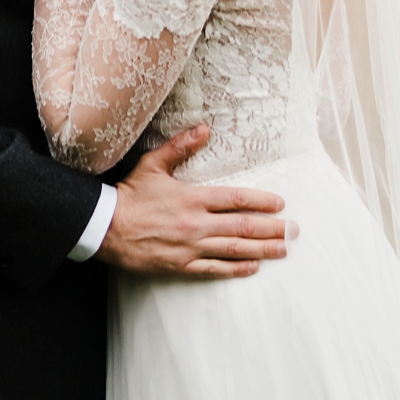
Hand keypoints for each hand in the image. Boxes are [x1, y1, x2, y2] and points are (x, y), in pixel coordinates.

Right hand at [96, 127, 296, 276]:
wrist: (105, 227)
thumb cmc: (130, 194)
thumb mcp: (153, 164)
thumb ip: (181, 147)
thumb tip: (204, 129)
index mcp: (192, 197)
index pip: (236, 199)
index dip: (261, 202)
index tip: (280, 204)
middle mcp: (196, 224)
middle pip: (242, 227)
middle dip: (271, 229)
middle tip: (294, 231)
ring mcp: (190, 247)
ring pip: (234, 250)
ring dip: (262, 250)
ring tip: (283, 250)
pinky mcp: (181, 266)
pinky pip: (214, 270)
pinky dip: (236, 269)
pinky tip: (253, 268)